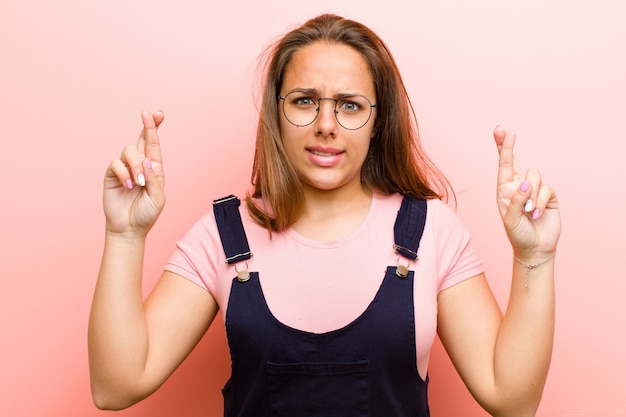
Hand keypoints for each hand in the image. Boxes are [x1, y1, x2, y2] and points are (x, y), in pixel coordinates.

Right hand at [103, 110, 165, 237]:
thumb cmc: (146, 214)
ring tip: (138, 183)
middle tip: (147, 114)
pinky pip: (116, 164)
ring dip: (135, 165)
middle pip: (142, 139)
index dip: (155, 128)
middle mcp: (140, 165)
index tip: (158, 113)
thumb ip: (153, 179)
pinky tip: (128, 185)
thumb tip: (147, 159)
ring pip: (129, 151)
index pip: (154, 145)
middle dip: (147, 126)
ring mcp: (125, 168)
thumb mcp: (157, 198)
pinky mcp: (112, 174)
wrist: (128, 229)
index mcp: (154, 169)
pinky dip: (124, 173)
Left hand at [494, 126, 560, 261]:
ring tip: (527, 211)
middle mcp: (518, 186)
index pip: (503, 165)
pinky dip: (539, 202)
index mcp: (504, 190)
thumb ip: (515, 200)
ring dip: (530, 194)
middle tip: (508, 131)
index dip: (502, 147)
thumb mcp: (510, 219)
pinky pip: (545, 189)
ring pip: (534, 176)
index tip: (501, 131)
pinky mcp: (548, 195)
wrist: (535, 248)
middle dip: (509, 145)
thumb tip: (525, 182)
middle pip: (515, 160)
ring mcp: (534, 190)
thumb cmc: (518, 234)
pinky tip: (536, 214)